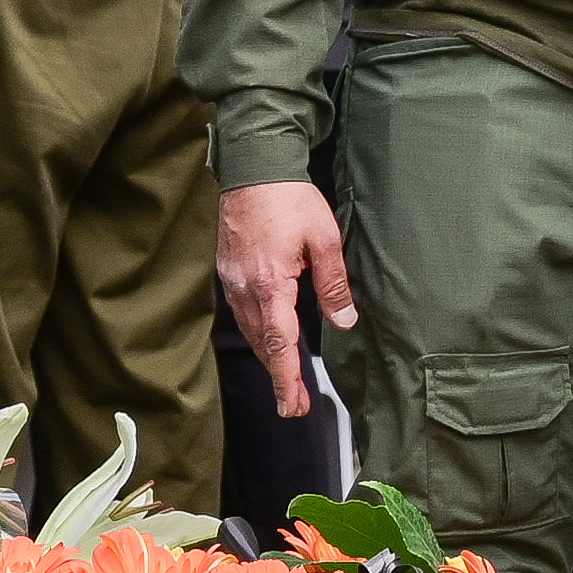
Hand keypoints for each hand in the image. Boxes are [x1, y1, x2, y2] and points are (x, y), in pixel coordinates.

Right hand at [218, 180, 358, 416]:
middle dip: (279, 377)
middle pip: (262, 344)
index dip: (286, 379)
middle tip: (293, 405)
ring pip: (251, 331)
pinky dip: (259, 333)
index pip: (280, 343)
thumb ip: (334, 285)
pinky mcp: (228, 270)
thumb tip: (343, 323)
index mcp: (270, 284)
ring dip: (269, 357)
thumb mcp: (324, 239)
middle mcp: (245, 288)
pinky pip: (243, 312)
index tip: (291, 406)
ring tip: (285, 380)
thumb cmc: (290, 198)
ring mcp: (232, 280)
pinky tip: (270, 338)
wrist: (252, 166)